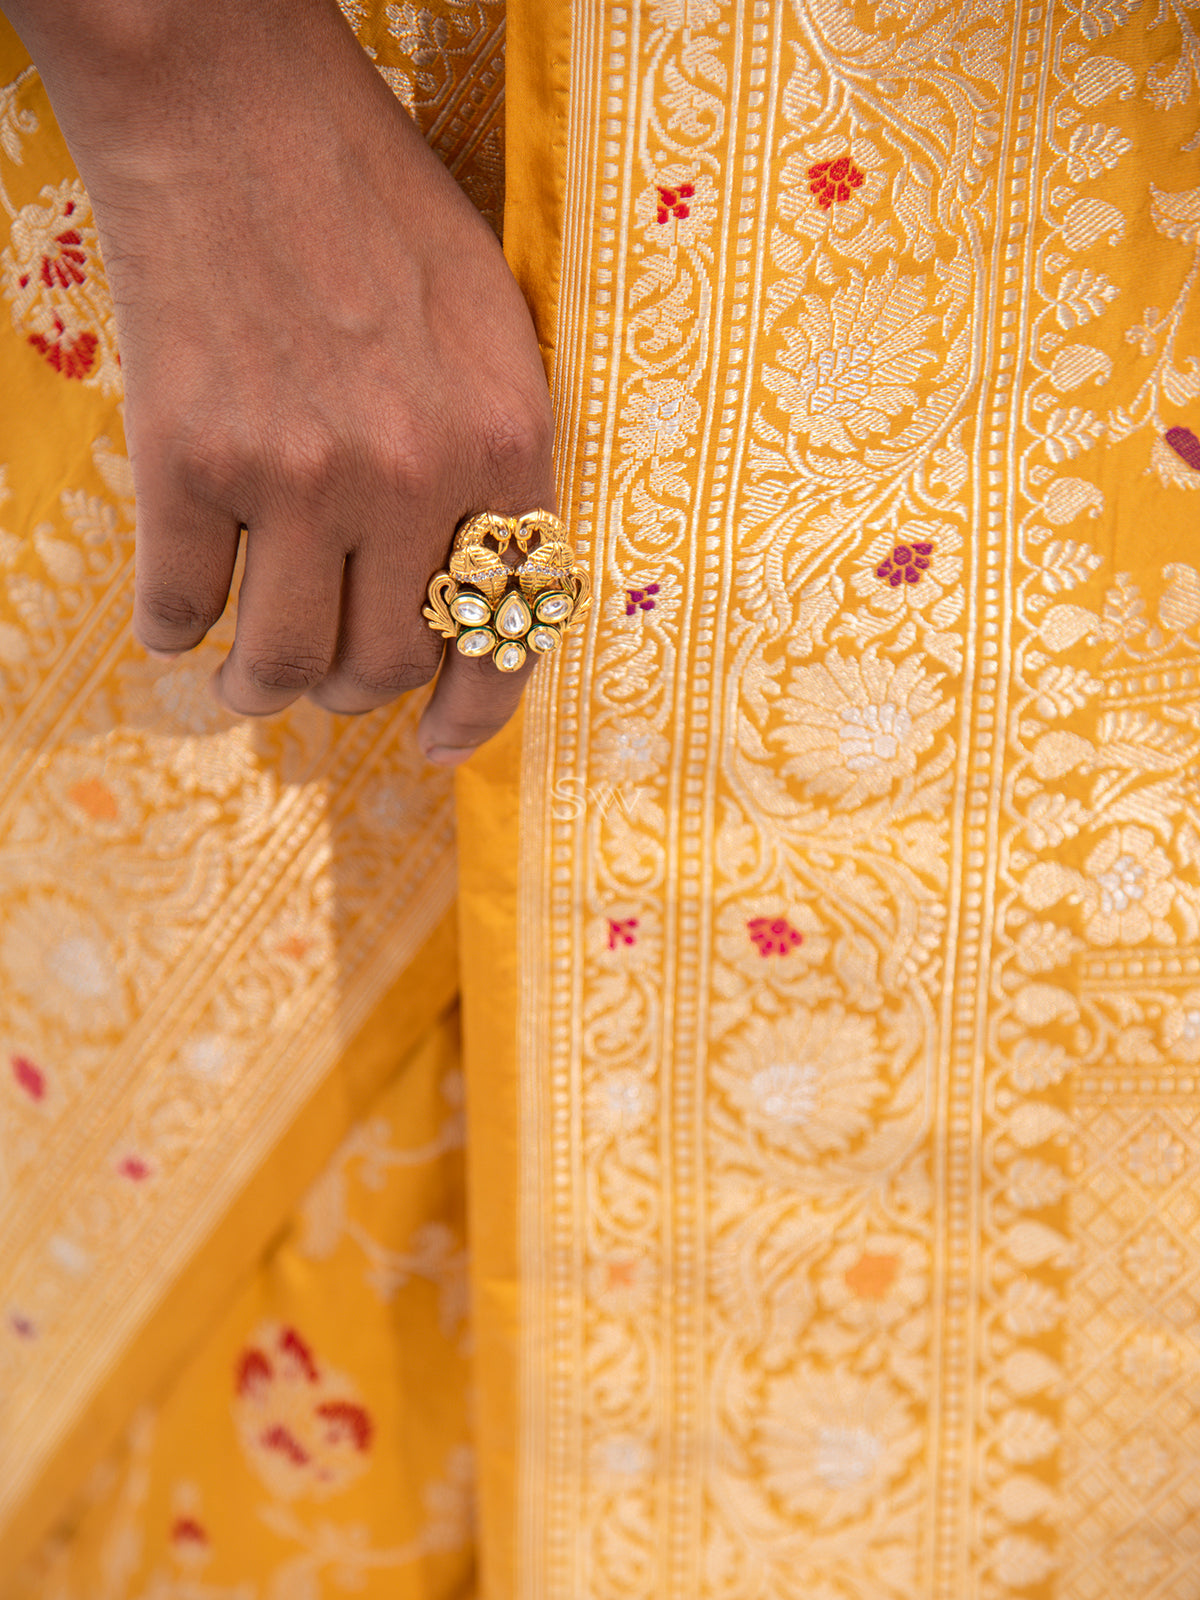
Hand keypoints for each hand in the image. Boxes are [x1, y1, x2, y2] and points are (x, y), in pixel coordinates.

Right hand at [7, 0, 553, 760]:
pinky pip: (181, 605)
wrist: (236, 106)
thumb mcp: (492, 325)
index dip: (474, 712)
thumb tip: (467, 579)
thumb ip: (492, 458)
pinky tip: (180, 620)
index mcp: (505, 444)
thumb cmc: (377, 203)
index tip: (439, 745)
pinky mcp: (189, 460)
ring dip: (262, 691)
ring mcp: (298, 474)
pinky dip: (176, 630)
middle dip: (354, 692)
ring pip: (284, 662)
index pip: (507, 630)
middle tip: (325, 678)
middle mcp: (412, 477)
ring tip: (248, 681)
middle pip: (383, 663)